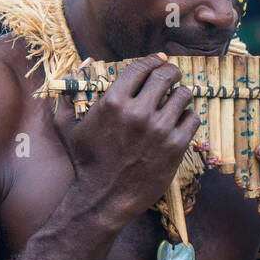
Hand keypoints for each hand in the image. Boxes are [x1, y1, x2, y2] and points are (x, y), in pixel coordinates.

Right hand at [52, 55, 197, 225]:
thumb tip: (81, 65)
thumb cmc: (85, 163)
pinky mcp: (176, 146)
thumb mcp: (67, 127)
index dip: (153, 60)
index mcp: (113, 101)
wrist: (104, 198)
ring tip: (179, 98)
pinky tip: (181, 121)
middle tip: (173, 75)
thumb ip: (69, 95)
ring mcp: (159, 129)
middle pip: (165, 76)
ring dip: (182, 93)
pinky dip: (188, 117)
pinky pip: (192, 118)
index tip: (160, 60)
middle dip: (171, 72)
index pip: (142, 67)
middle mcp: (138, 111)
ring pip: (183, 94)